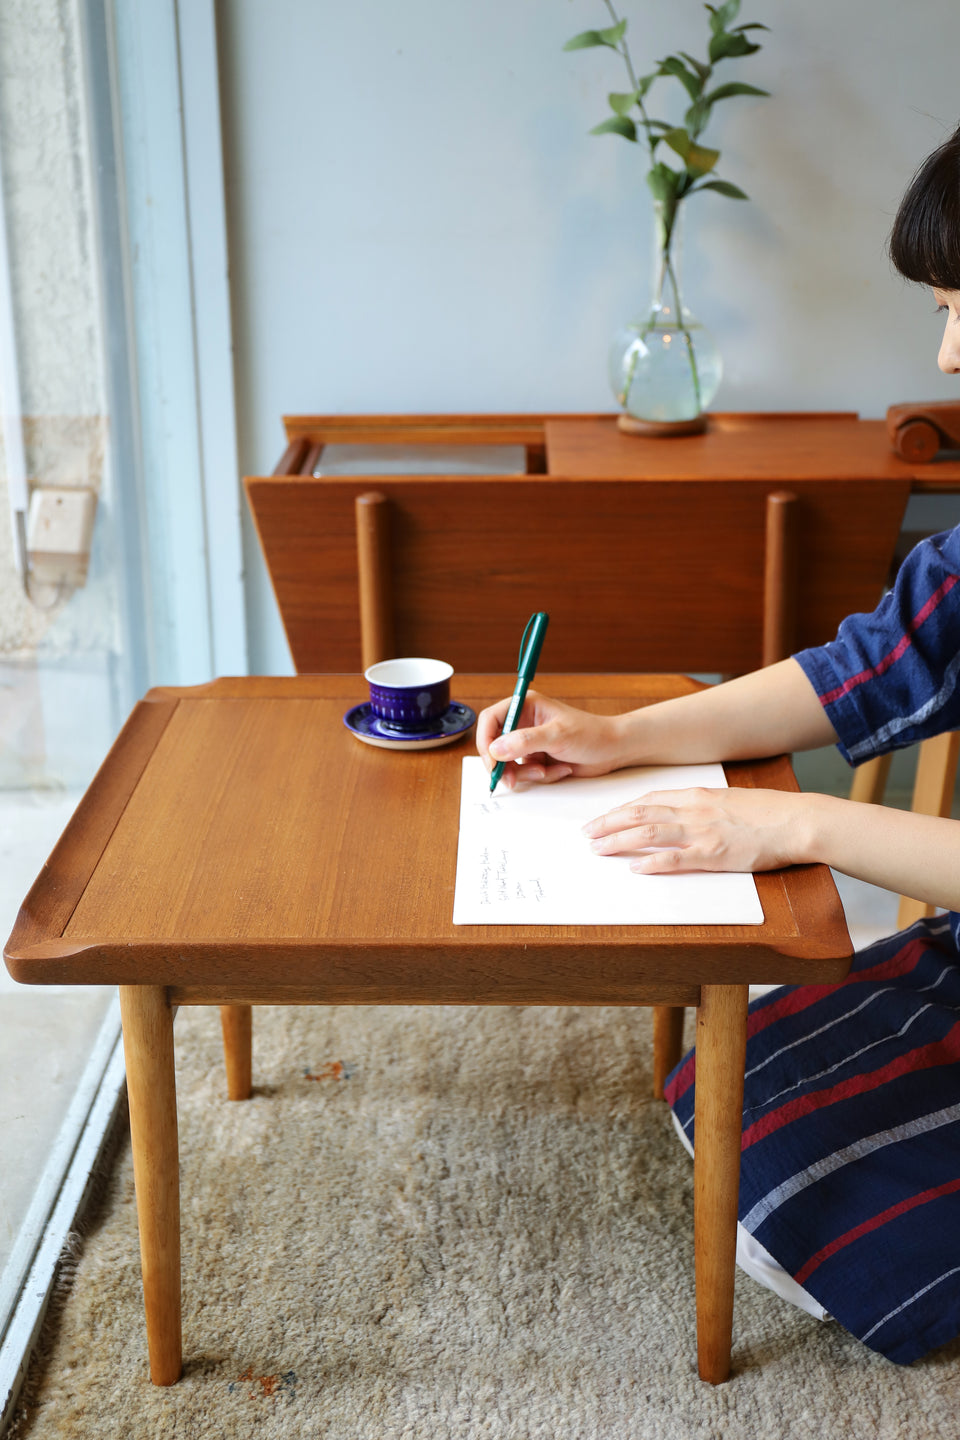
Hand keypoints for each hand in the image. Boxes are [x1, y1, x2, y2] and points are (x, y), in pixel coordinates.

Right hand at [476, 690, 627, 789]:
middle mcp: (524, 723)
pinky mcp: (537, 758)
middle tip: (511, 779)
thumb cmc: (591, 733)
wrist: (613, 750)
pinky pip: (526, 773)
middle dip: (503, 765)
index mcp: (526, 706)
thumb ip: (525, 741)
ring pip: (509, 764)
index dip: (486, 741)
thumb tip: (497, 749)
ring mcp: (530, 743)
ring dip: (526, 773)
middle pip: (494, 745)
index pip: (491, 720)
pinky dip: (541, 776)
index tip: (493, 761)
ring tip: (546, 770)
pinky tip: (560, 770)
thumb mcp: (558, 735)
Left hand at [582, 787, 810, 873]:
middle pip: (640, 812)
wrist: (798, 820)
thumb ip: (705, 806)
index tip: (605, 816)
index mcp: (698, 795)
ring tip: (598, 849)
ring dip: (619, 840)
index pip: (650, 798)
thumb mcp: (731, 801)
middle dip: (609, 823)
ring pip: (649, 832)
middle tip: (588, 832)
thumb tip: (684, 814)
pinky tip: (634, 868)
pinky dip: (652, 862)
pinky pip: (675, 858)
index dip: (622, 808)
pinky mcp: (714, 853)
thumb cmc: (770, 813)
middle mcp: (695, 810)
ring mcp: (703, 831)